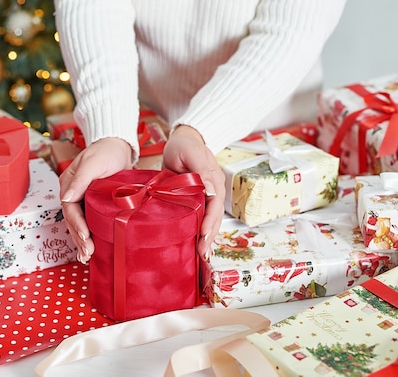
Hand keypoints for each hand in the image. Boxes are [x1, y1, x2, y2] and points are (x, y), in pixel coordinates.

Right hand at [59, 137, 132, 263]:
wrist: (119, 146)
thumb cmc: (106, 151)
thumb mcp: (93, 163)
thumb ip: (80, 180)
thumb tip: (66, 199)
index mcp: (68, 184)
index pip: (70, 208)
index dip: (77, 224)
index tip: (86, 237)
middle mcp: (72, 193)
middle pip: (72, 220)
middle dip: (79, 238)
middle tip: (88, 254)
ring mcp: (82, 199)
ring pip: (79, 224)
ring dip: (82, 241)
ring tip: (87, 257)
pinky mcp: (93, 204)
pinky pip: (88, 221)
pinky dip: (89, 236)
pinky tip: (91, 250)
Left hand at [162, 125, 225, 260]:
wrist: (182, 141)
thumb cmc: (185, 146)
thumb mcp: (191, 154)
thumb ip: (201, 170)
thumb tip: (209, 190)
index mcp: (214, 180)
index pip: (215, 204)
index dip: (210, 221)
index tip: (203, 235)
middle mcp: (213, 191)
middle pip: (215, 217)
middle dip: (210, 236)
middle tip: (202, 254)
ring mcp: (206, 197)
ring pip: (209, 220)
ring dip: (206, 238)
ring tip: (200, 255)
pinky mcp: (197, 201)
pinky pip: (200, 218)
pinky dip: (199, 232)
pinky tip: (195, 245)